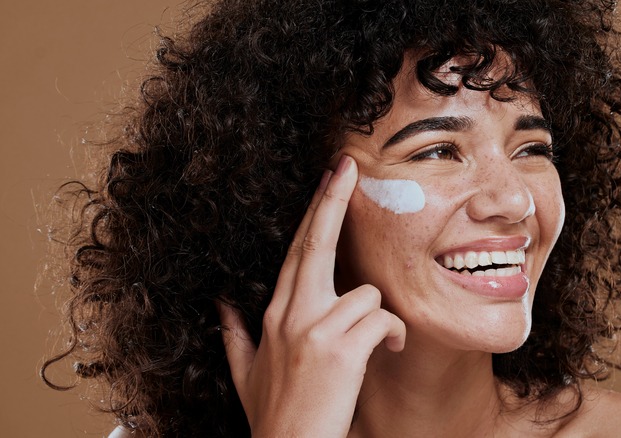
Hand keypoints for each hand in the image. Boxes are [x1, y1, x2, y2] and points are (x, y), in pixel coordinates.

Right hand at [217, 155, 405, 437]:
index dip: (312, 213)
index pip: (296, 251)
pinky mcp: (341, 348)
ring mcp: (315, 328)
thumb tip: (223, 306)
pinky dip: (392, 333)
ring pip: (366, 292)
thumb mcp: (243, 374)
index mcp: (273, 315)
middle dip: (332, 200)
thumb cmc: (274, 416)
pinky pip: (381, 318)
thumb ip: (234, 336)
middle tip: (346, 167)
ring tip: (379, 341)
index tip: (326, 181)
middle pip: (315, 243)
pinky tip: (387, 351)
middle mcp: (291, 313)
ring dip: (379, 315)